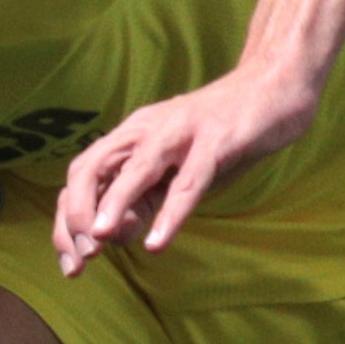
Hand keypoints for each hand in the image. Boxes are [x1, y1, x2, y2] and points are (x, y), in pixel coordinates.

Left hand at [48, 70, 315, 272]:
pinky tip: (157, 242)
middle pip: (91, 169)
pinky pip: (190, 181)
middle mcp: (146, 130)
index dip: (68, 220)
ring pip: (135, 170)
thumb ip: (144, 197)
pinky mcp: (218, 140)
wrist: (276, 82)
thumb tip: (113, 236)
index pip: (81, 177)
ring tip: (98, 240)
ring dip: (113, 206)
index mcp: (130, 136)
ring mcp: (181, 133)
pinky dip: (170, 213)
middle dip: (77, 215)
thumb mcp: (175, 168)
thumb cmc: (223, 132)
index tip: (71, 261)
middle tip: (82, 256)